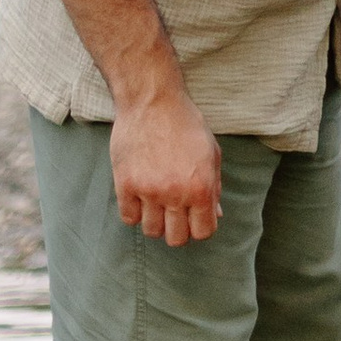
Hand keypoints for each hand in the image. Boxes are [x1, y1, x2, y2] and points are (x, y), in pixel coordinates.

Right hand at [111, 85, 222, 243]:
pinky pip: (129, 218)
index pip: (203, 232)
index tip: (194, 217)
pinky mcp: (125, 184)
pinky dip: (135, 211)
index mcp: (201, 187)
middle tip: (175, 212)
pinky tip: (140, 195)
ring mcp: (148, 191)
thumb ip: (213, 187)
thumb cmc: (186, 124)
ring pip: (151, 231)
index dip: (199, 227)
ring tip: (157, 201)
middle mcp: (175, 193)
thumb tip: (215, 214)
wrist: (152, 101)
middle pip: (176, 239)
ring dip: (156, 220)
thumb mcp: (210, 153)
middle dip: (178, 229)